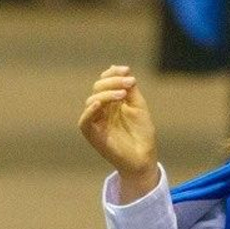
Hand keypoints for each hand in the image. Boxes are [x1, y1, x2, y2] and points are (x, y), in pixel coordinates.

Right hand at [79, 65, 158, 200]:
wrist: (144, 158)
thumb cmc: (142, 135)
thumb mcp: (139, 107)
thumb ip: (130, 90)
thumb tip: (122, 70)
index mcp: (112, 102)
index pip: (105, 82)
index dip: (113, 74)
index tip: (127, 70)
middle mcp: (102, 109)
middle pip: (98, 88)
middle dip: (112, 82)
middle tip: (129, 83)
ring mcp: (97, 121)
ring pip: (92, 100)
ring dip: (107, 94)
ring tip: (123, 95)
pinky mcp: (93, 135)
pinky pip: (85, 121)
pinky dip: (90, 111)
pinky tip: (101, 103)